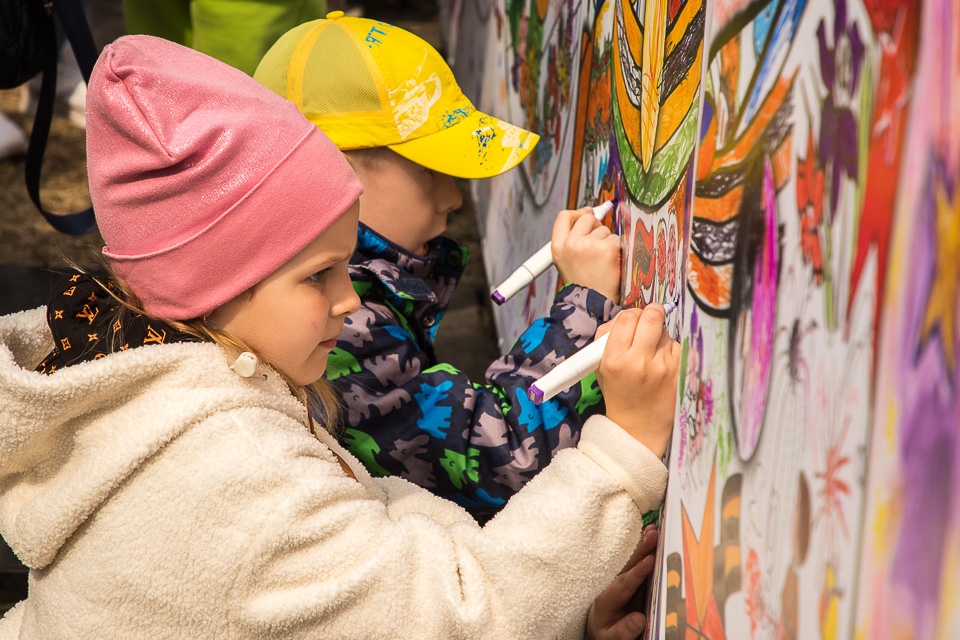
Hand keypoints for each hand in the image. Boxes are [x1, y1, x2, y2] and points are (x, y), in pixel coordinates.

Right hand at [551, 207, 620, 302]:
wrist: (593, 304)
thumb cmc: (583, 284)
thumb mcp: (567, 260)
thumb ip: (574, 237)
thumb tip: (591, 212)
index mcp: (557, 246)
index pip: (565, 216)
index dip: (577, 213)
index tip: (588, 214)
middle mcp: (571, 244)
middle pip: (586, 218)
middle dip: (595, 227)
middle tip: (596, 247)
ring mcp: (589, 245)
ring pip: (604, 229)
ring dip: (606, 241)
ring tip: (601, 262)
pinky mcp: (607, 249)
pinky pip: (616, 239)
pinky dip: (617, 249)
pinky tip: (610, 264)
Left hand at [585, 525, 659, 639]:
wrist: (596, 626)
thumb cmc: (604, 632)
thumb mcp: (609, 637)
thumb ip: (623, 631)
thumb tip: (640, 619)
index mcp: (607, 598)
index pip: (624, 583)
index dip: (638, 572)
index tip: (650, 560)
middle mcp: (612, 584)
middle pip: (627, 565)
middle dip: (641, 549)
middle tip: (654, 534)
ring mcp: (619, 578)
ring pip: (631, 559)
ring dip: (642, 544)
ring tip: (654, 529)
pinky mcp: (626, 577)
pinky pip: (634, 560)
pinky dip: (642, 546)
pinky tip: (650, 533)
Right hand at [595, 306, 679, 456]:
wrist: (638, 428)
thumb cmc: (618, 395)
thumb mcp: (601, 368)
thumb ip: (607, 339)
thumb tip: (626, 315)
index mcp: (615, 360)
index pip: (626, 318)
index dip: (630, 314)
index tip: (633, 317)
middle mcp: (639, 362)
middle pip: (651, 317)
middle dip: (652, 312)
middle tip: (651, 316)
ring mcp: (662, 367)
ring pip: (665, 332)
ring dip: (660, 335)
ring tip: (652, 354)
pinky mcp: (679, 371)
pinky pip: (677, 347)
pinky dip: (670, 350)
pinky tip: (662, 365)